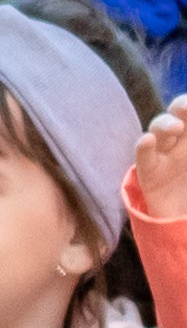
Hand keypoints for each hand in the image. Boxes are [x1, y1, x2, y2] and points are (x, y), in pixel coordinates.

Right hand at [134, 97, 186, 220]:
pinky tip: (147, 142)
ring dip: (166, 125)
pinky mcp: (149, 174)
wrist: (182, 221)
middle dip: (182, 106)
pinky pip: (144, 158)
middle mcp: (180, 140)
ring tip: (175, 128)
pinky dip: (144, 148)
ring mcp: (163, 154)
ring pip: (159, 130)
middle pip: (177, 114)